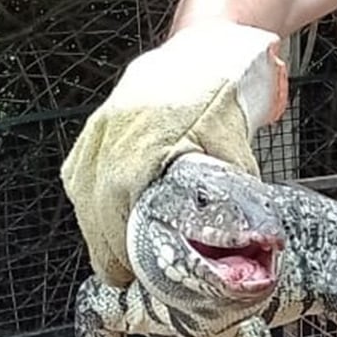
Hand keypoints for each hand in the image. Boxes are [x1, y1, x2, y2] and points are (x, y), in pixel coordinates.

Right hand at [60, 21, 287, 286]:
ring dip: (101, 233)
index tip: (136, 280)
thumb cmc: (217, 102)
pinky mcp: (89, 134)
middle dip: (113, 253)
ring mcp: (94, 137)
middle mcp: (108, 144)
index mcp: (140, 153)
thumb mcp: (234, 154)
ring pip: (85, 201)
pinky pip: (81, 181)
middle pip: (96, 218)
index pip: (117, 224)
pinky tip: (108, 225)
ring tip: (121, 260)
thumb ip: (238, 202)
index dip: (126, 258)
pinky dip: (94, 207)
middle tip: (130, 279)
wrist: (199, 56)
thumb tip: (255, 247)